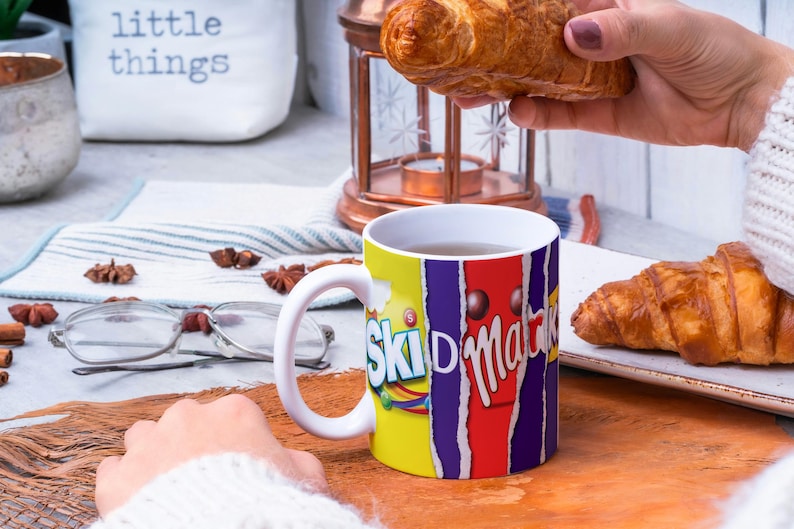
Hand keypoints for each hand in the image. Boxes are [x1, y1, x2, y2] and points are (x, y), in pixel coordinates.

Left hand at [94, 394, 327, 516]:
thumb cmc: (260, 509)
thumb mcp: (302, 481)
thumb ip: (297, 463)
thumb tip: (296, 463)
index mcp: (234, 413)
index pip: (232, 415)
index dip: (236, 442)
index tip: (237, 462)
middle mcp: (188, 419)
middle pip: (185, 421)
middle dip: (190, 443)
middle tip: (203, 478)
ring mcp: (149, 446)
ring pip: (144, 436)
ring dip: (153, 455)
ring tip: (167, 487)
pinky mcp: (119, 478)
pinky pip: (114, 469)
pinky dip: (124, 482)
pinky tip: (140, 500)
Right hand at [457, 0, 793, 151]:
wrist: (740, 102)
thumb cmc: (714, 49)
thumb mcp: (670, 27)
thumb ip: (623, 29)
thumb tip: (575, 34)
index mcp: (606, 9)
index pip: (548, 8)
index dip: (509, 12)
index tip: (474, 16)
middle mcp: (592, 43)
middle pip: (531, 48)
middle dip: (494, 56)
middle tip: (457, 64)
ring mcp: (591, 80)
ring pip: (536, 83)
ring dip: (502, 89)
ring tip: (471, 95)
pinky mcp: (598, 114)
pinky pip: (559, 114)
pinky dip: (536, 115)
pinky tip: (517, 113)